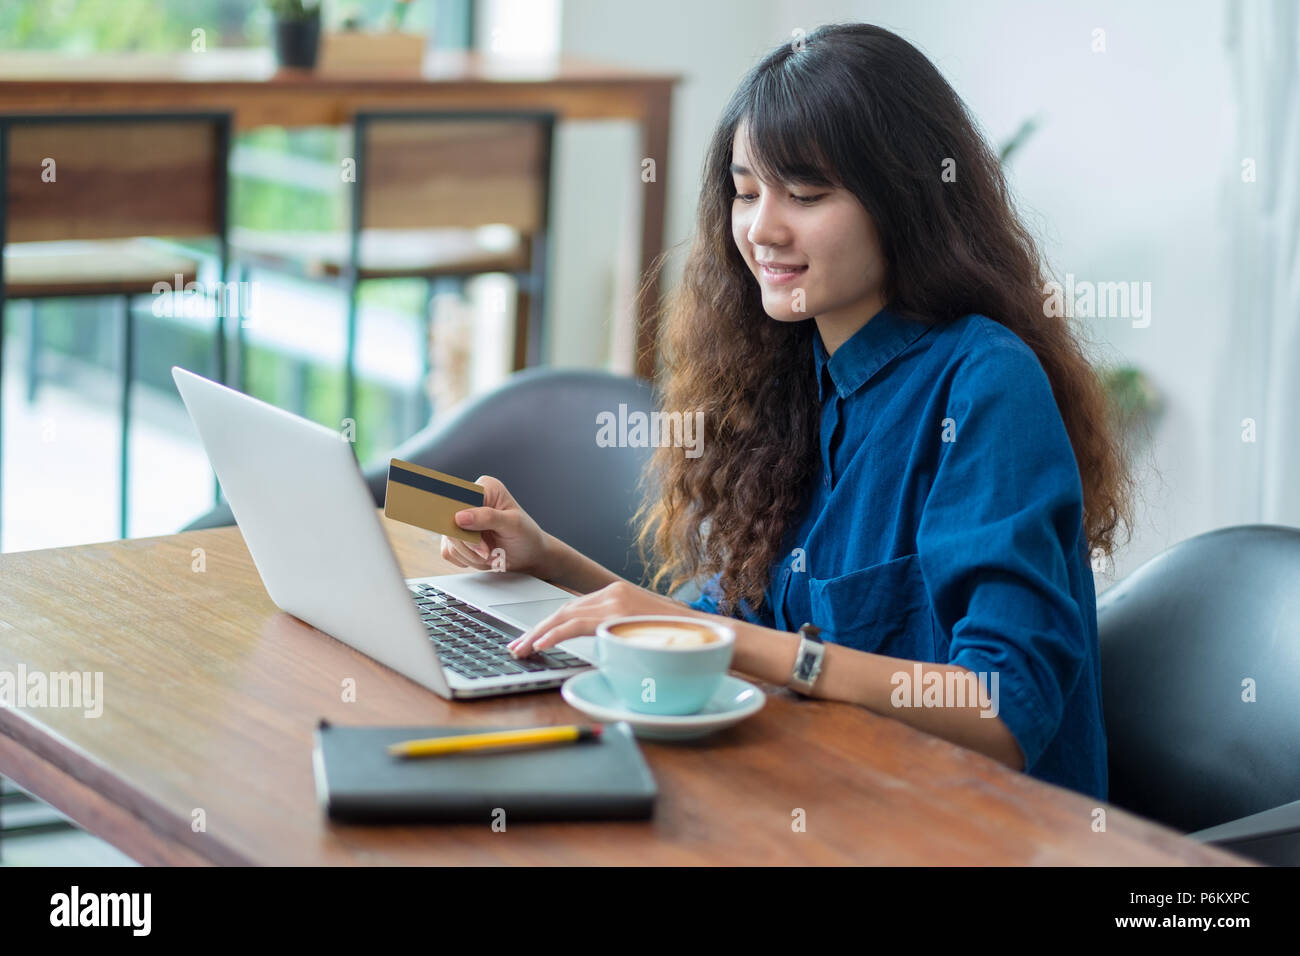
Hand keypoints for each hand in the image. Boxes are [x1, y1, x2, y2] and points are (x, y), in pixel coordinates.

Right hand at [439, 475, 551, 576]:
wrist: (528, 555)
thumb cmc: (526, 536)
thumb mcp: (513, 524)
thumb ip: (488, 517)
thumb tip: (460, 517)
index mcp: (486, 488)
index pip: (459, 496)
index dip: (457, 514)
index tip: (463, 529)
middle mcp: (471, 501)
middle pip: (450, 520)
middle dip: (468, 541)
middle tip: (487, 551)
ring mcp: (462, 520)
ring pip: (449, 540)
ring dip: (470, 553)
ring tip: (490, 553)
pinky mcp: (457, 538)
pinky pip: (449, 552)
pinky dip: (466, 559)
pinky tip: (482, 556)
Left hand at [508, 580, 702, 656]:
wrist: (709, 634)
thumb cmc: (678, 639)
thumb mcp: (640, 630)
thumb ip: (616, 631)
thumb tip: (597, 645)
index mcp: (616, 593)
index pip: (573, 607)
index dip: (548, 624)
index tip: (531, 638)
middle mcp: (613, 592)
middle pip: (563, 609)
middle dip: (536, 628)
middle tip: (516, 645)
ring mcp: (615, 600)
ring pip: (564, 615)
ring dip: (539, 633)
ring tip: (521, 649)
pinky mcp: (618, 613)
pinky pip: (577, 625)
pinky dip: (555, 635)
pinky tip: (541, 644)